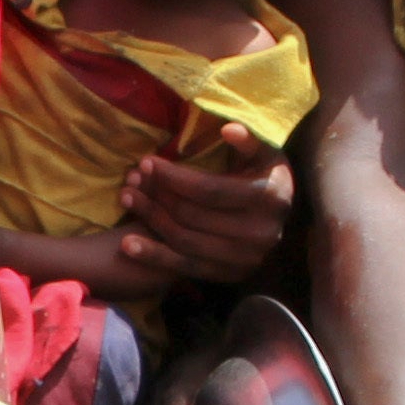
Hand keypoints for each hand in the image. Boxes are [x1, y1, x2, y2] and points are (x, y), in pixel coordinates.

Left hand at [117, 151, 292, 283]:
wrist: (277, 215)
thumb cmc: (263, 173)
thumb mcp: (264, 151)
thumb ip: (248, 139)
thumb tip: (228, 129)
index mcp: (269, 198)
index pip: (209, 190)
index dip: (173, 177)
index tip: (146, 162)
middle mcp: (261, 233)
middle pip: (193, 216)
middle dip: (157, 195)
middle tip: (132, 179)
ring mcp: (245, 259)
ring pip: (185, 241)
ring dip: (151, 221)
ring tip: (126, 200)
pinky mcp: (230, 275)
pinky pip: (186, 267)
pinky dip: (154, 257)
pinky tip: (127, 245)